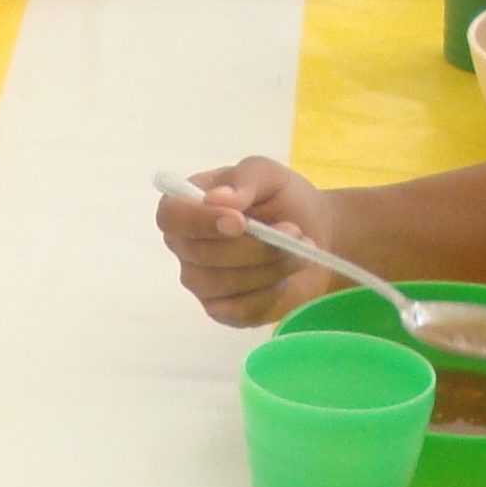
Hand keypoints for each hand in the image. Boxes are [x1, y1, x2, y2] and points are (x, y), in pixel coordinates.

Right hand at [157, 157, 339, 324]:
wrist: (314, 233)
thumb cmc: (282, 198)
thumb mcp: (269, 175)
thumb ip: (244, 180)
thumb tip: (216, 199)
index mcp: (187, 206)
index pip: (171, 216)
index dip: (199, 221)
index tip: (240, 221)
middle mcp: (185, 246)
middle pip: (199, 254)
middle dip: (252, 246)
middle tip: (292, 231)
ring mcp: (201, 283)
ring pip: (221, 283)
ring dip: (267, 267)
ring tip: (299, 250)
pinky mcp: (223, 310)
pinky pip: (240, 309)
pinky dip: (270, 293)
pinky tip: (287, 277)